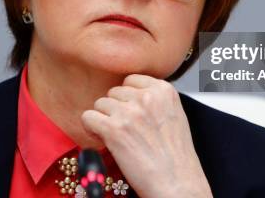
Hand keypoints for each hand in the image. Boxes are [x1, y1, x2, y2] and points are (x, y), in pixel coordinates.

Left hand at [81, 74, 212, 197]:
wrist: (176, 184)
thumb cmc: (176, 157)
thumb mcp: (174, 115)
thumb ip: (155, 100)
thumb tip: (130, 95)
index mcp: (164, 90)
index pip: (130, 80)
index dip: (127, 98)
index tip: (131, 111)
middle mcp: (146, 97)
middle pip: (114, 92)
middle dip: (115, 110)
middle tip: (125, 129)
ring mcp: (129, 112)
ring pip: (100, 104)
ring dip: (104, 120)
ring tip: (117, 137)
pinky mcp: (114, 129)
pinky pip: (88, 117)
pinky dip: (91, 129)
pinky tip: (103, 139)